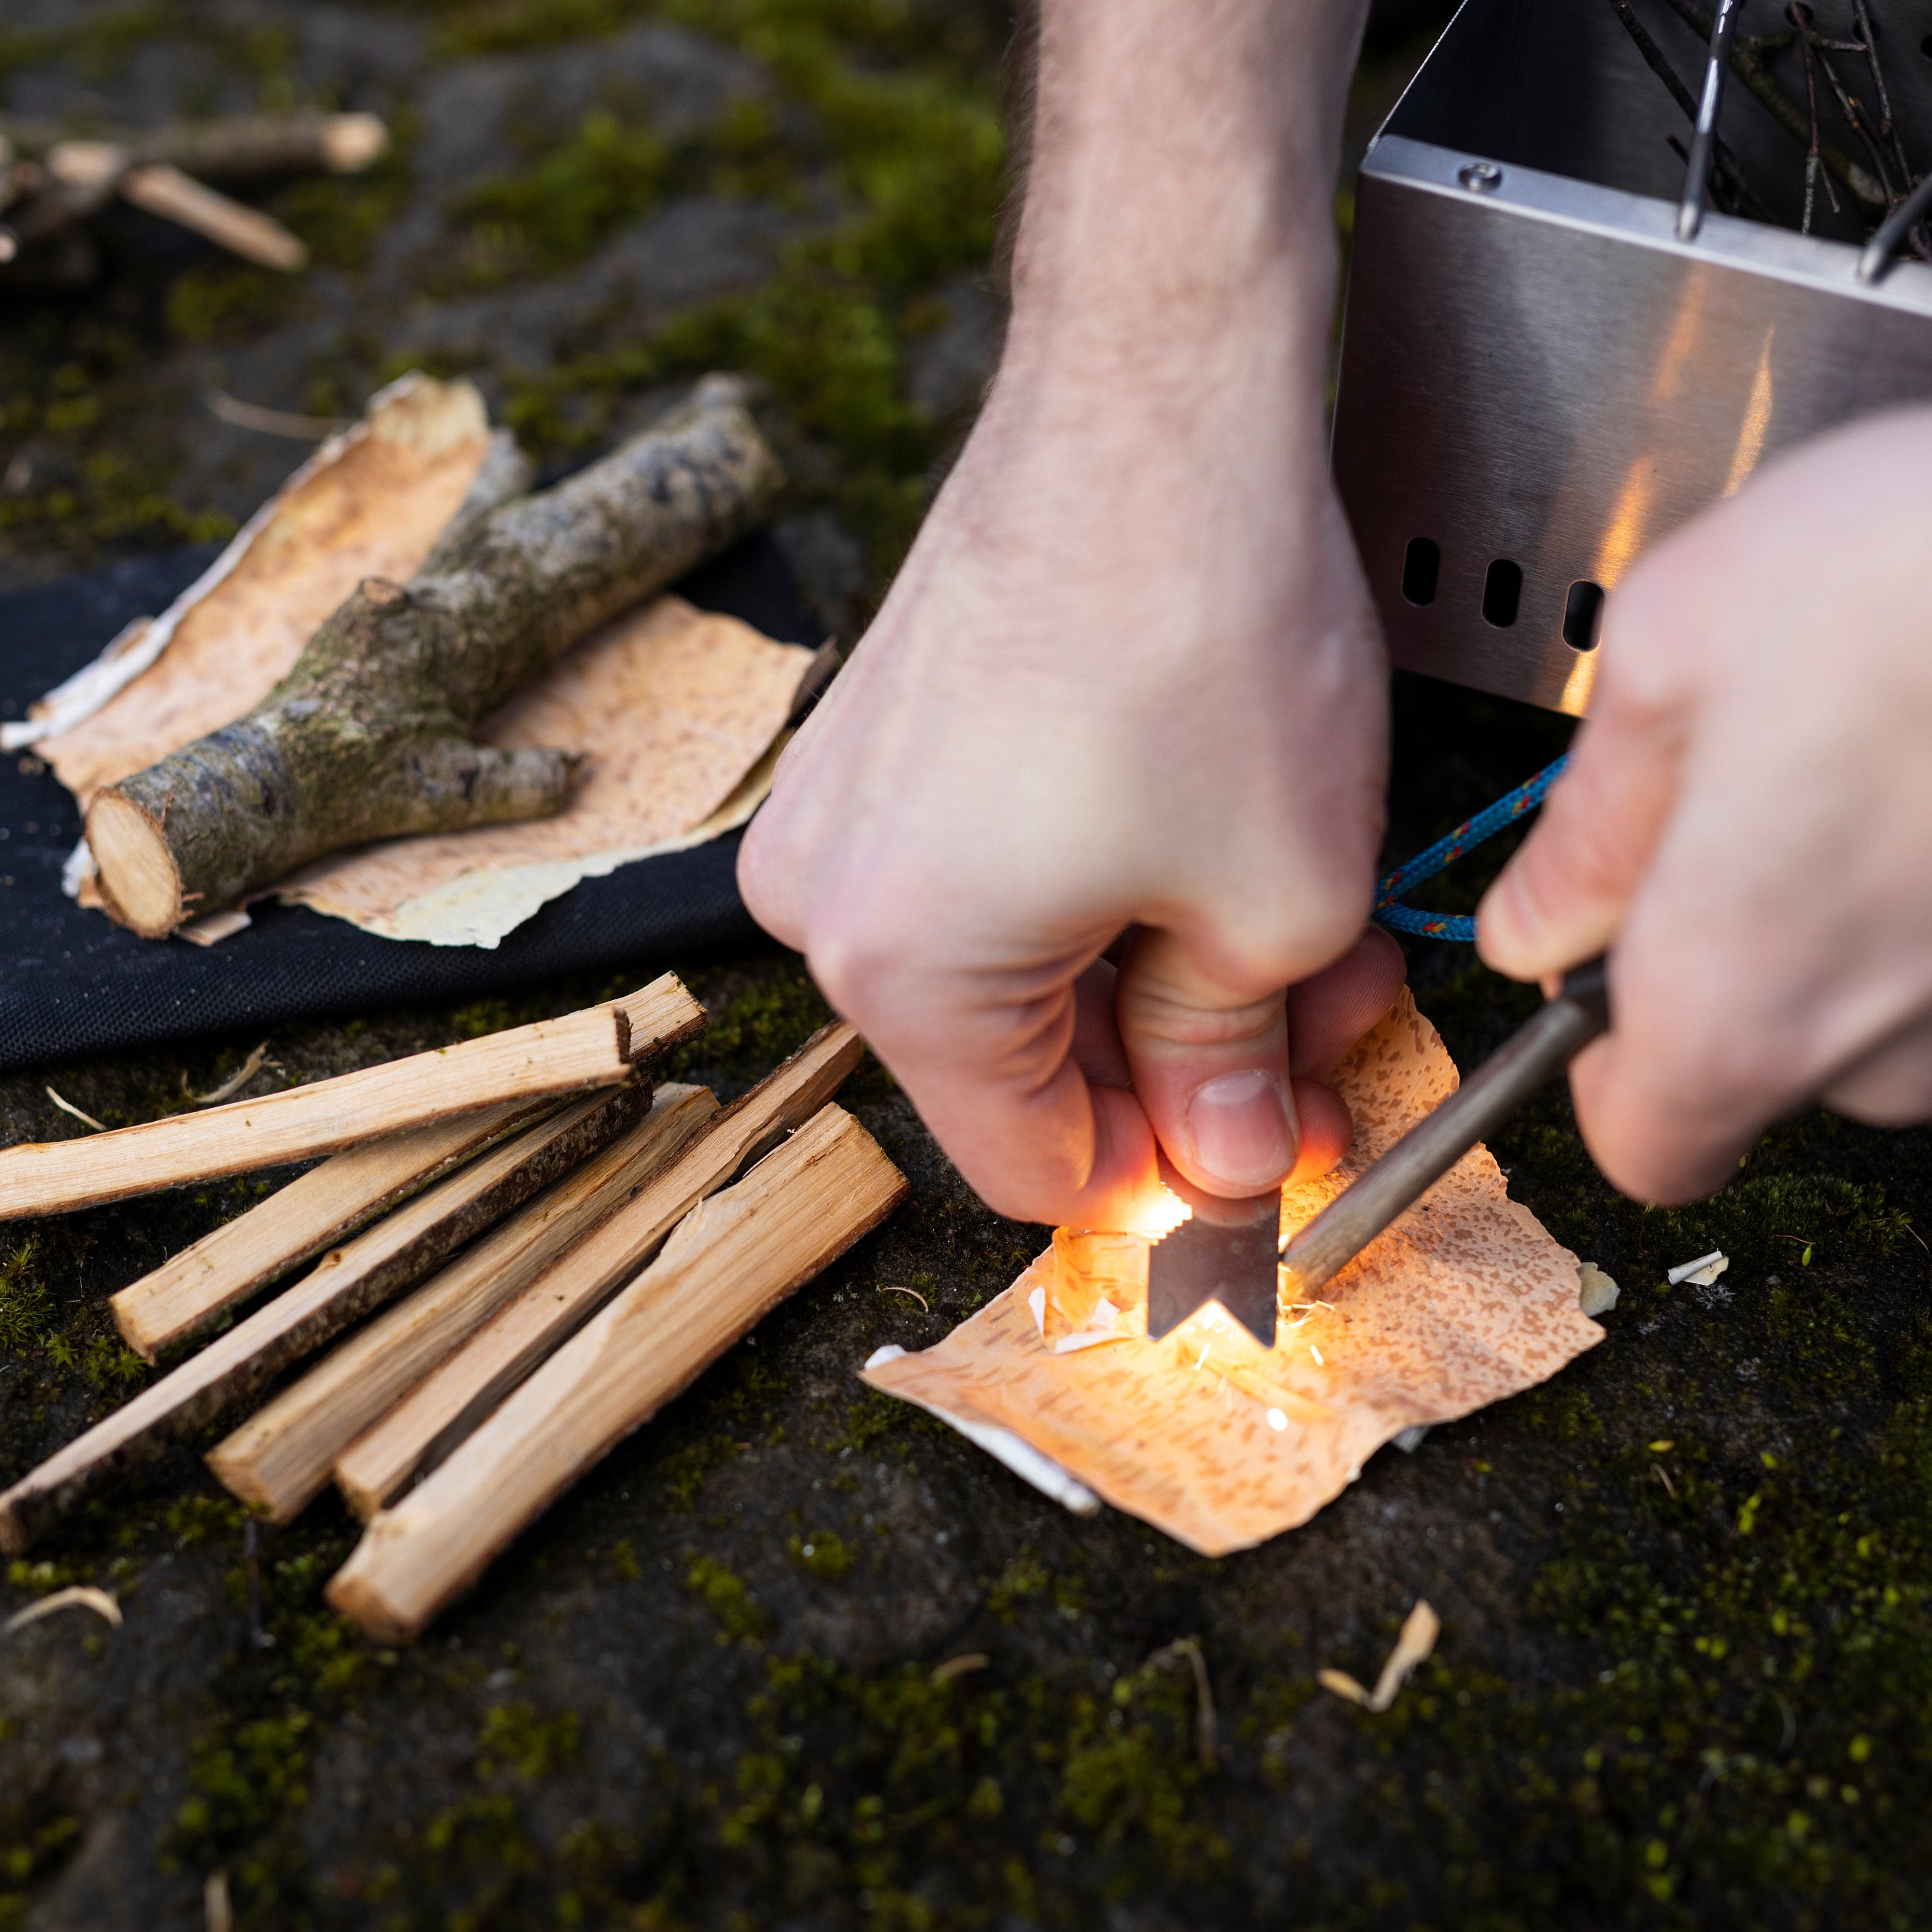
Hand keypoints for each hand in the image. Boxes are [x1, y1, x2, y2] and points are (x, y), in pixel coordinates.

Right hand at [741, 354, 1400, 1226]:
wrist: (1153, 394)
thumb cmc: (1204, 631)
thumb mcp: (1276, 907)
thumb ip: (1234, 1067)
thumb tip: (1218, 1163)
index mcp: (904, 976)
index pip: (1037, 1169)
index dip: (1170, 1188)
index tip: (1267, 1162)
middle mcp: (830, 902)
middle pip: (1027, 1068)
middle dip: (1187, 1071)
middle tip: (1324, 1043)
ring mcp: (844, 809)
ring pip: (1023, 969)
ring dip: (1164, 976)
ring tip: (1305, 935)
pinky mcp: (884, 740)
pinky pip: (995, 874)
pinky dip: (1108, 891)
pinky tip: (1217, 858)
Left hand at [1478, 406, 1931, 1202]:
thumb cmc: (1916, 557)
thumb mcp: (1674, 646)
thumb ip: (1588, 824)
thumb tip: (1535, 925)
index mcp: (1737, 997)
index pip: (1646, 1147)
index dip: (1608, 1068)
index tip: (1605, 964)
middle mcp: (1893, 1049)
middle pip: (1774, 1071)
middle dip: (1740, 956)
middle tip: (1756, 789)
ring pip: (1895, 1019)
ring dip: (1866, 919)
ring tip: (1883, 752)